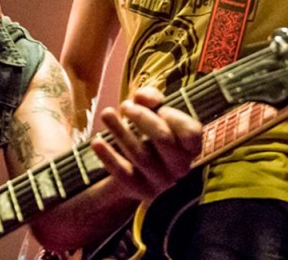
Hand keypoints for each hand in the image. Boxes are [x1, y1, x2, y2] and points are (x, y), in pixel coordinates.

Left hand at [91, 86, 202, 201]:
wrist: (136, 171)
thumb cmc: (148, 134)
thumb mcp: (153, 112)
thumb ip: (151, 98)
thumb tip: (142, 96)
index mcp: (190, 148)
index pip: (191, 132)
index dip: (174, 116)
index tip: (159, 107)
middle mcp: (180, 168)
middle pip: (163, 139)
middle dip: (142, 118)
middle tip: (126, 107)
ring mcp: (160, 182)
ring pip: (141, 155)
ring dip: (121, 131)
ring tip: (106, 113)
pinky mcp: (140, 191)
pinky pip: (123, 173)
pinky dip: (109, 157)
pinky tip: (97, 141)